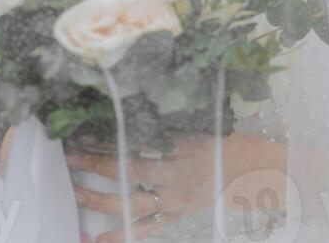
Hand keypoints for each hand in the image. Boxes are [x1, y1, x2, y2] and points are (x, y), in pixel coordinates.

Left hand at [66, 132, 287, 242]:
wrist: (258, 169)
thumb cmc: (230, 138)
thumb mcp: (201, 120)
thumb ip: (171, 118)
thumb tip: (139, 99)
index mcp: (180, 147)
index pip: (134, 141)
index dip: (106, 137)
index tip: (82, 130)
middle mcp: (175, 174)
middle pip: (126, 170)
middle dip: (95, 164)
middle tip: (69, 158)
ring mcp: (177, 198)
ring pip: (132, 202)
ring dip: (101, 199)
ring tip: (76, 194)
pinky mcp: (180, 212)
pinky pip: (150, 227)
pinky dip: (126, 234)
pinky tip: (101, 240)